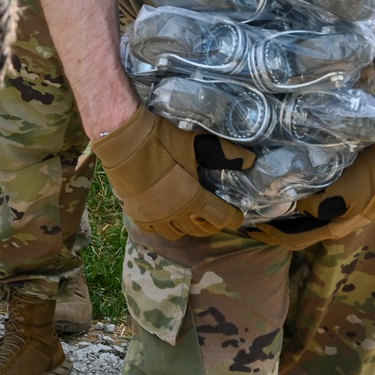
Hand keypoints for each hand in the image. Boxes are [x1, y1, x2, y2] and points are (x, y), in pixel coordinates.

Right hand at [91, 109, 249, 238]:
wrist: (123, 140)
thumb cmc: (161, 141)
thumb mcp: (197, 143)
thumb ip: (225, 153)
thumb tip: (251, 161)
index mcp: (191, 199)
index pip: (221, 218)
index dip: (233, 218)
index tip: (238, 215)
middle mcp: (174, 215)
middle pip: (200, 229)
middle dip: (213, 223)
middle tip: (218, 213)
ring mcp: (154, 217)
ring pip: (178, 234)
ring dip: (190, 227)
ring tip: (194, 215)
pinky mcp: (137, 214)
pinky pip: (156, 230)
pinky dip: (167, 226)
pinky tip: (170, 215)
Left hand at [246, 143, 374, 248]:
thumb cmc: (372, 175)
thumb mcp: (344, 192)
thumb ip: (319, 205)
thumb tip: (298, 209)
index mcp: (336, 227)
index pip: (296, 240)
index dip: (273, 236)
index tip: (252, 229)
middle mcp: (337, 221)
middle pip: (300, 233)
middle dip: (276, 229)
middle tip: (253, 220)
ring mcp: (341, 209)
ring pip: (306, 219)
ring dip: (286, 217)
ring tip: (266, 207)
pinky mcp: (344, 194)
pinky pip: (314, 205)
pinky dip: (298, 203)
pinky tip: (288, 193)